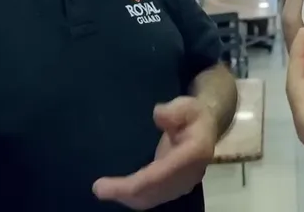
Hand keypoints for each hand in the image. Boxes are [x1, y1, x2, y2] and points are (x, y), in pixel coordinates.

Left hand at [92, 96, 217, 208]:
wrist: (205, 128)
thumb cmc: (192, 114)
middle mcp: (189, 175)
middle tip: (98, 188)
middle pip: (153, 191)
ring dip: (127, 197)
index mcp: (194, 154)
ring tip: (103, 190)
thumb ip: (174, 110)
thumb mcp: (187, 104)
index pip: (160, 175)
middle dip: (125, 193)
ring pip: (152, 199)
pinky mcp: (174, 187)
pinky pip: (152, 198)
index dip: (133, 183)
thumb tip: (157, 115)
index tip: (107, 183)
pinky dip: (133, 197)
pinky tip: (118, 191)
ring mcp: (182, 184)